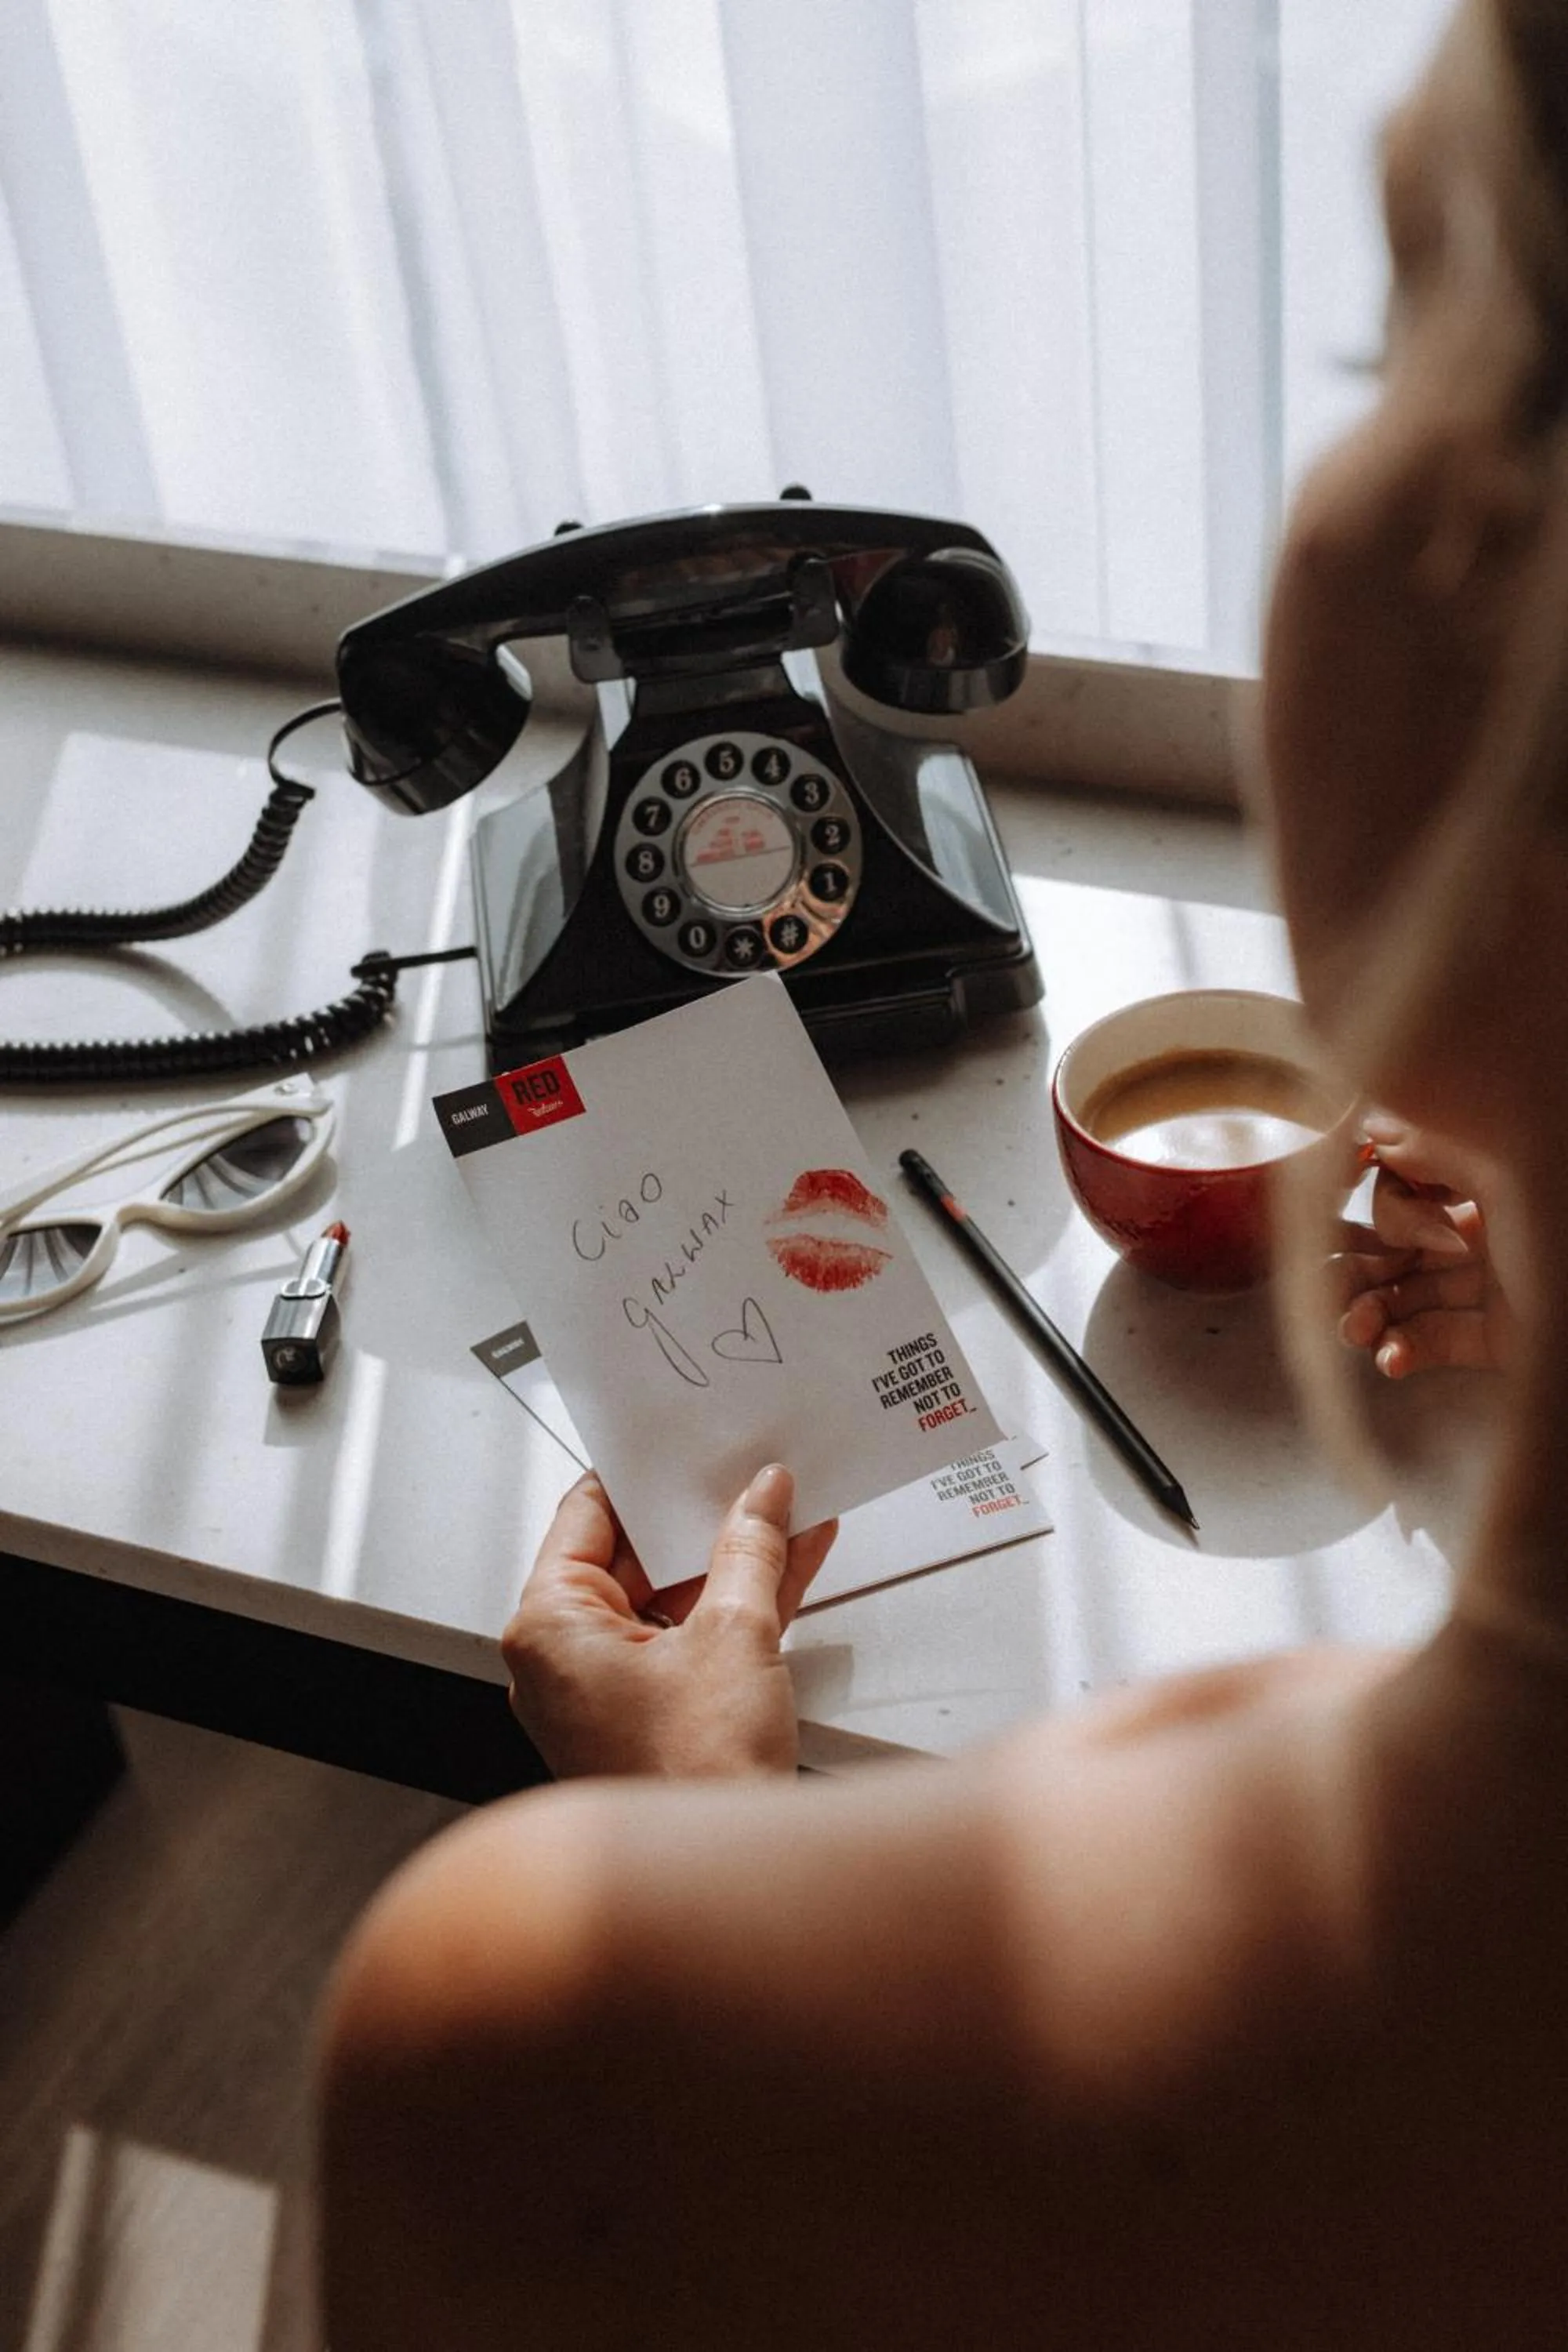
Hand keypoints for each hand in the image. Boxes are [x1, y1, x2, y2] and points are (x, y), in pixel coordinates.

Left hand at [502, 1464, 836, 1779]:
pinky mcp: (649, 1715)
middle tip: (743, 1469)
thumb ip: (749, 1550)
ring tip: (782, 1508)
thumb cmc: (691, 1781)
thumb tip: (761, 1497)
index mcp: (548, 1626)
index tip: (681, 1440)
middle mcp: (562, 1658)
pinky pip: (689, 1637)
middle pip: (632, 1554)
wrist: (719, 1887)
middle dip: (698, 1516)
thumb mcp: (735, 1634)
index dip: (643, 1471)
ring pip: (669, 1597)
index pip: (588, 1512)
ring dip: (728, 1559)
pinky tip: (790, 1562)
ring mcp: (605, 1690)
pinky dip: (735, 1606)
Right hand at [1330, 1117, 1511, 1378]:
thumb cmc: (1564, 1243)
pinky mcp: (1502, 1338)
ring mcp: (1498, 1283)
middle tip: (1329, 1280)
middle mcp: (1496, 1224)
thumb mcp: (1509, 1173)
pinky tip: (1391, 1358)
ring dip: (1371, 1310)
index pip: (1414, 1175)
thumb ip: (1440, 1145)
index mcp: (1499, 1177)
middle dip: (1360, 1259)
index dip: (1382, 1193)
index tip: (1352, 1202)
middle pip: (1402, 1237)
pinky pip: (1439, 1338)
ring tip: (1354, 1331)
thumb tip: (1375, 1121)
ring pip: (1412, 1290)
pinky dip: (1405, 1349)